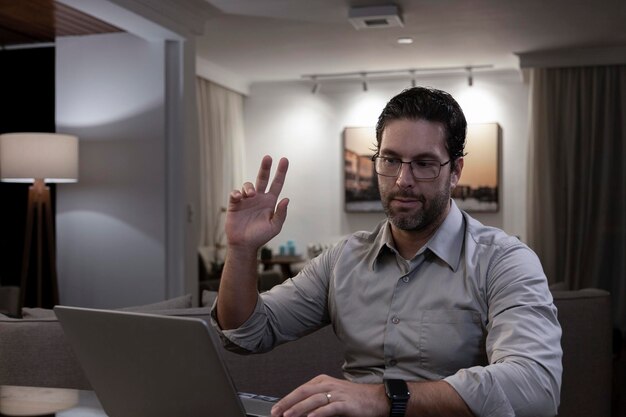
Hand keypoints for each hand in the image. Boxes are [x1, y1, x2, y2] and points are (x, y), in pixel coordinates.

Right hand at [226, 155, 289, 250]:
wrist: (244, 245)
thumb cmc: (260, 236)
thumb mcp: (274, 227)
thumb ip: (281, 213)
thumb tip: (286, 199)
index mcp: (270, 202)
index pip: (277, 184)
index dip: (281, 172)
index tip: (284, 160)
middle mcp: (259, 198)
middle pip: (262, 178)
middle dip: (265, 167)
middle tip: (268, 157)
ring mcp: (246, 200)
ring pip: (248, 185)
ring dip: (249, 187)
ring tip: (251, 194)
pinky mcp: (235, 204)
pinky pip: (235, 194)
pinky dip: (237, 193)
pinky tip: (239, 197)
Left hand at [271, 374, 387, 416]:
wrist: (376, 398)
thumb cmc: (354, 399)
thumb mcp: (332, 395)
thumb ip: (316, 401)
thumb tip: (299, 411)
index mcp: (323, 381)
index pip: (300, 389)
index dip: (286, 399)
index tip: (276, 409)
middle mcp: (328, 384)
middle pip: (303, 392)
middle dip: (287, 403)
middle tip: (276, 412)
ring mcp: (337, 393)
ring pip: (314, 400)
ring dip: (299, 408)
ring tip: (288, 415)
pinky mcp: (345, 403)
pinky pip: (329, 408)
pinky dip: (319, 413)